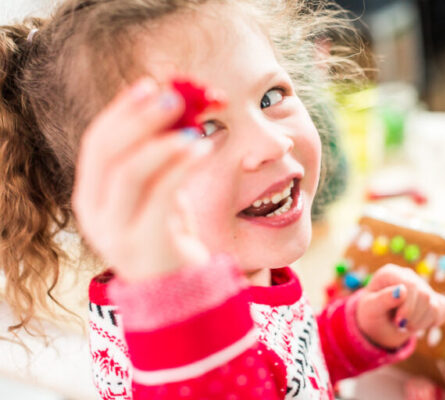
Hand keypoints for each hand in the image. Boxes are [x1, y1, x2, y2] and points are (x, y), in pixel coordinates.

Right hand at [72, 78, 210, 281]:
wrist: (181, 290)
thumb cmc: (170, 235)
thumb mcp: (161, 190)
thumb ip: (161, 158)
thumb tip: (180, 106)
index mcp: (93, 195)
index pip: (98, 143)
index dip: (122, 111)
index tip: (150, 84)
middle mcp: (95, 213)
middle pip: (107, 152)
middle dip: (140, 118)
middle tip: (173, 96)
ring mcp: (114, 232)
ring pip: (128, 173)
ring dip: (161, 141)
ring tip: (193, 126)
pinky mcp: (143, 245)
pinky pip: (159, 198)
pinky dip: (180, 167)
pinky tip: (202, 149)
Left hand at [356, 264, 444, 348]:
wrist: (377, 324)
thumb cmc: (371, 314)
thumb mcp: (370, 309)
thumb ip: (383, 299)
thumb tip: (401, 290)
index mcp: (390, 273)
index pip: (411, 285)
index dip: (408, 307)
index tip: (398, 321)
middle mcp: (408, 275)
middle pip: (425, 296)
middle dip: (413, 317)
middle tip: (400, 325)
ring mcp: (422, 285)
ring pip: (435, 306)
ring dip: (421, 323)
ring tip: (406, 324)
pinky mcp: (434, 297)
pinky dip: (434, 321)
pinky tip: (420, 322)